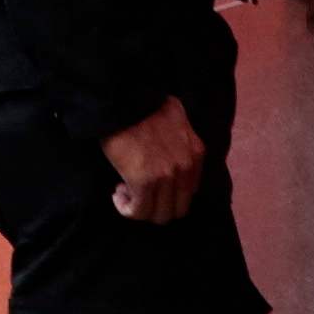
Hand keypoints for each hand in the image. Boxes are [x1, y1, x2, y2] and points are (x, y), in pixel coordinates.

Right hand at [101, 99, 204, 223]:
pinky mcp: (144, 181)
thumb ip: (180, 140)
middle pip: (178, 209)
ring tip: (124, 191)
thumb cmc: (142, 104)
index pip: (190, 192)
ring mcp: (167, 177)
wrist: (124, 99)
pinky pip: (138, 210)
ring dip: (140, 208)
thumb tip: (168, 150)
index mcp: (196, 153)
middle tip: (137, 193)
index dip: (168, 194)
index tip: (151, 185)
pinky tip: (117, 194)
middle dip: (156, 207)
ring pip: (159, 214)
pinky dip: (126, 208)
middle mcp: (186, 168)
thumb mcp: (176, 119)